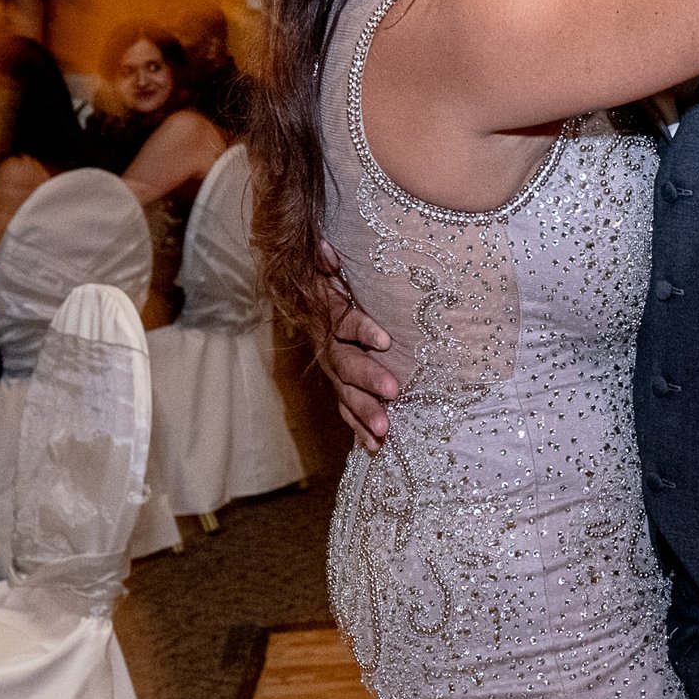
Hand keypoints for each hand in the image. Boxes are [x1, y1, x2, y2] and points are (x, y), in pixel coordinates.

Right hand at [318, 242, 396, 451]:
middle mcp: (328, 346)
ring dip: (365, 413)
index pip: (346, 323)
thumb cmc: (329, 282)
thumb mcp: (326, 267)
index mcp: (330, 316)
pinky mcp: (340, 387)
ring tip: (385, 432)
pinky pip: (347, 410)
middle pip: (346, 365)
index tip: (385, 339)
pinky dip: (360, 429)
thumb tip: (329, 250)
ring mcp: (333, 370)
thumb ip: (327, 261)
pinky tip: (376, 448)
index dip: (363, 330)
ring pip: (346, 394)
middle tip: (393, 391)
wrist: (304, 301)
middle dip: (368, 380)